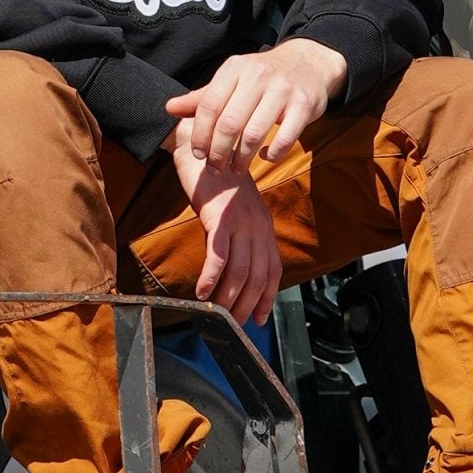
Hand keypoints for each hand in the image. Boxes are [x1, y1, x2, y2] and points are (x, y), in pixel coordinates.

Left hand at [165, 39, 348, 172]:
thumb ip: (203, 97)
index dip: (200, 134)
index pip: (209, 105)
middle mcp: (258, 76)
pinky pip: (284, 139)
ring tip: (237, 169)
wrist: (308, 62)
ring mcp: (283, 90)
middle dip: (218, 152)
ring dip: (242, 159)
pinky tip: (266, 156)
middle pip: (229, 123)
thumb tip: (169, 108)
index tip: (198, 154)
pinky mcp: (304, 105)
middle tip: (216, 168)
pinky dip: (272, 154)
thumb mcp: (232, 78)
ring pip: (254, 134)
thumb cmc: (263, 76)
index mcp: (234, 69)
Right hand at [166, 119, 281, 322]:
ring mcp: (239, 221)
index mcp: (262, 224)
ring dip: (229, 298)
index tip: (259, 317)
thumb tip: (235, 266)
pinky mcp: (217, 217)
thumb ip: (240, 234)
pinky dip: (212, 278)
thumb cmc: (214, 181)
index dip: (267, 296)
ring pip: (240, 270)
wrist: (200, 147)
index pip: (273, 268)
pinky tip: (202, 293)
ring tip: (218, 316)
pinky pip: (218, 255)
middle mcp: (256, 225)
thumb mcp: (235, 209)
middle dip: (247, 305)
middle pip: (257, 275)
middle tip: (235, 325)